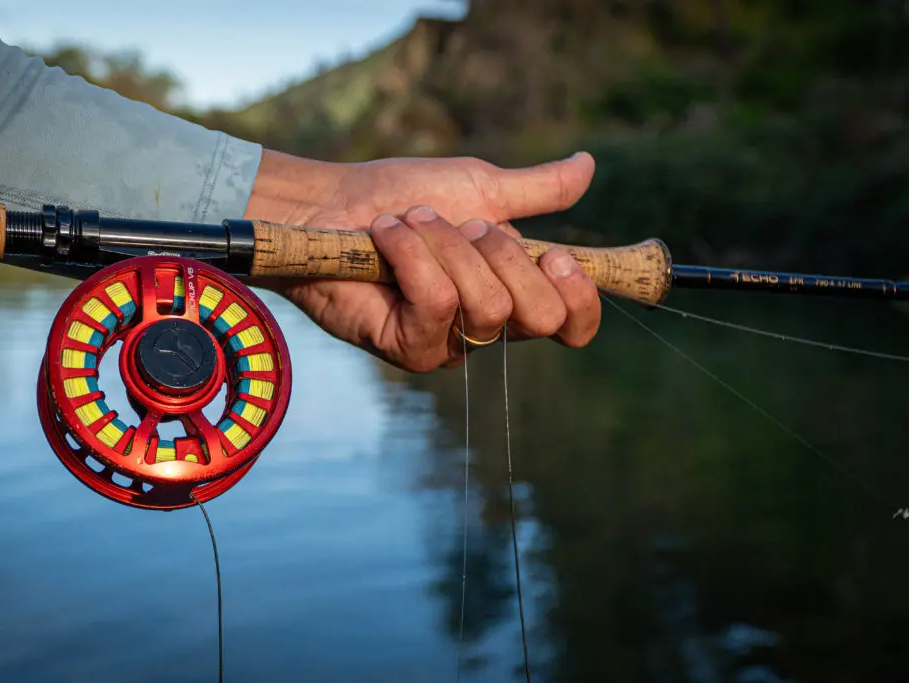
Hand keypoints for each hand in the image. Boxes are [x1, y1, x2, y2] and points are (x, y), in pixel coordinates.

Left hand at [243, 150, 601, 371]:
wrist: (332, 204)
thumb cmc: (402, 196)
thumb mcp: (480, 187)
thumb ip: (538, 189)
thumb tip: (589, 165)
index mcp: (515, 290)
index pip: (572, 324)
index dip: (580, 297)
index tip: (558, 255)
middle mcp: (488, 325)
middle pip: (539, 317)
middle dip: (504, 257)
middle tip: (464, 225)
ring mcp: (448, 343)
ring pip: (487, 306)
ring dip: (446, 246)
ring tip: (412, 222)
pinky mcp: (409, 347)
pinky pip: (438, 304)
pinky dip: (413, 256)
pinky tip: (386, 236)